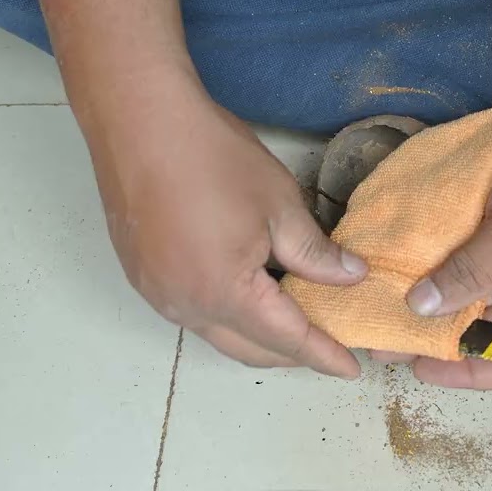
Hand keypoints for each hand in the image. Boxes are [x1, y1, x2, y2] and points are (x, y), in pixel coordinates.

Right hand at [85, 81, 366, 378]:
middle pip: (250, 350)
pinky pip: (193, 312)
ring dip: (257, 335)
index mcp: (225, 294)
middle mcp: (186, 307)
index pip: (287, 339)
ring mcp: (158, 294)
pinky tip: (248, 292)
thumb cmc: (214, 158)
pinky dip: (228, 314)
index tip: (352, 369)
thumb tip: (352, 278)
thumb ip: (316, 254)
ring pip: (219, 334)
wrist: (139, 121)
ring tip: (294, 319)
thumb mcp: (279, 205)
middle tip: (327, 344)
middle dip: (291, 354)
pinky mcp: (142, 276)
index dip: (323, 354)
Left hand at [376, 119, 491, 389]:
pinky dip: (457, 269)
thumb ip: (466, 275)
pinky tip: (418, 269)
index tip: (419, 366)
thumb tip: (420, 308)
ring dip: (446, 297)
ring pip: (487, 300)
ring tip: (393, 301)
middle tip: (390, 331)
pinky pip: (489, 269)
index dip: (466, 371)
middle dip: (445, 331)